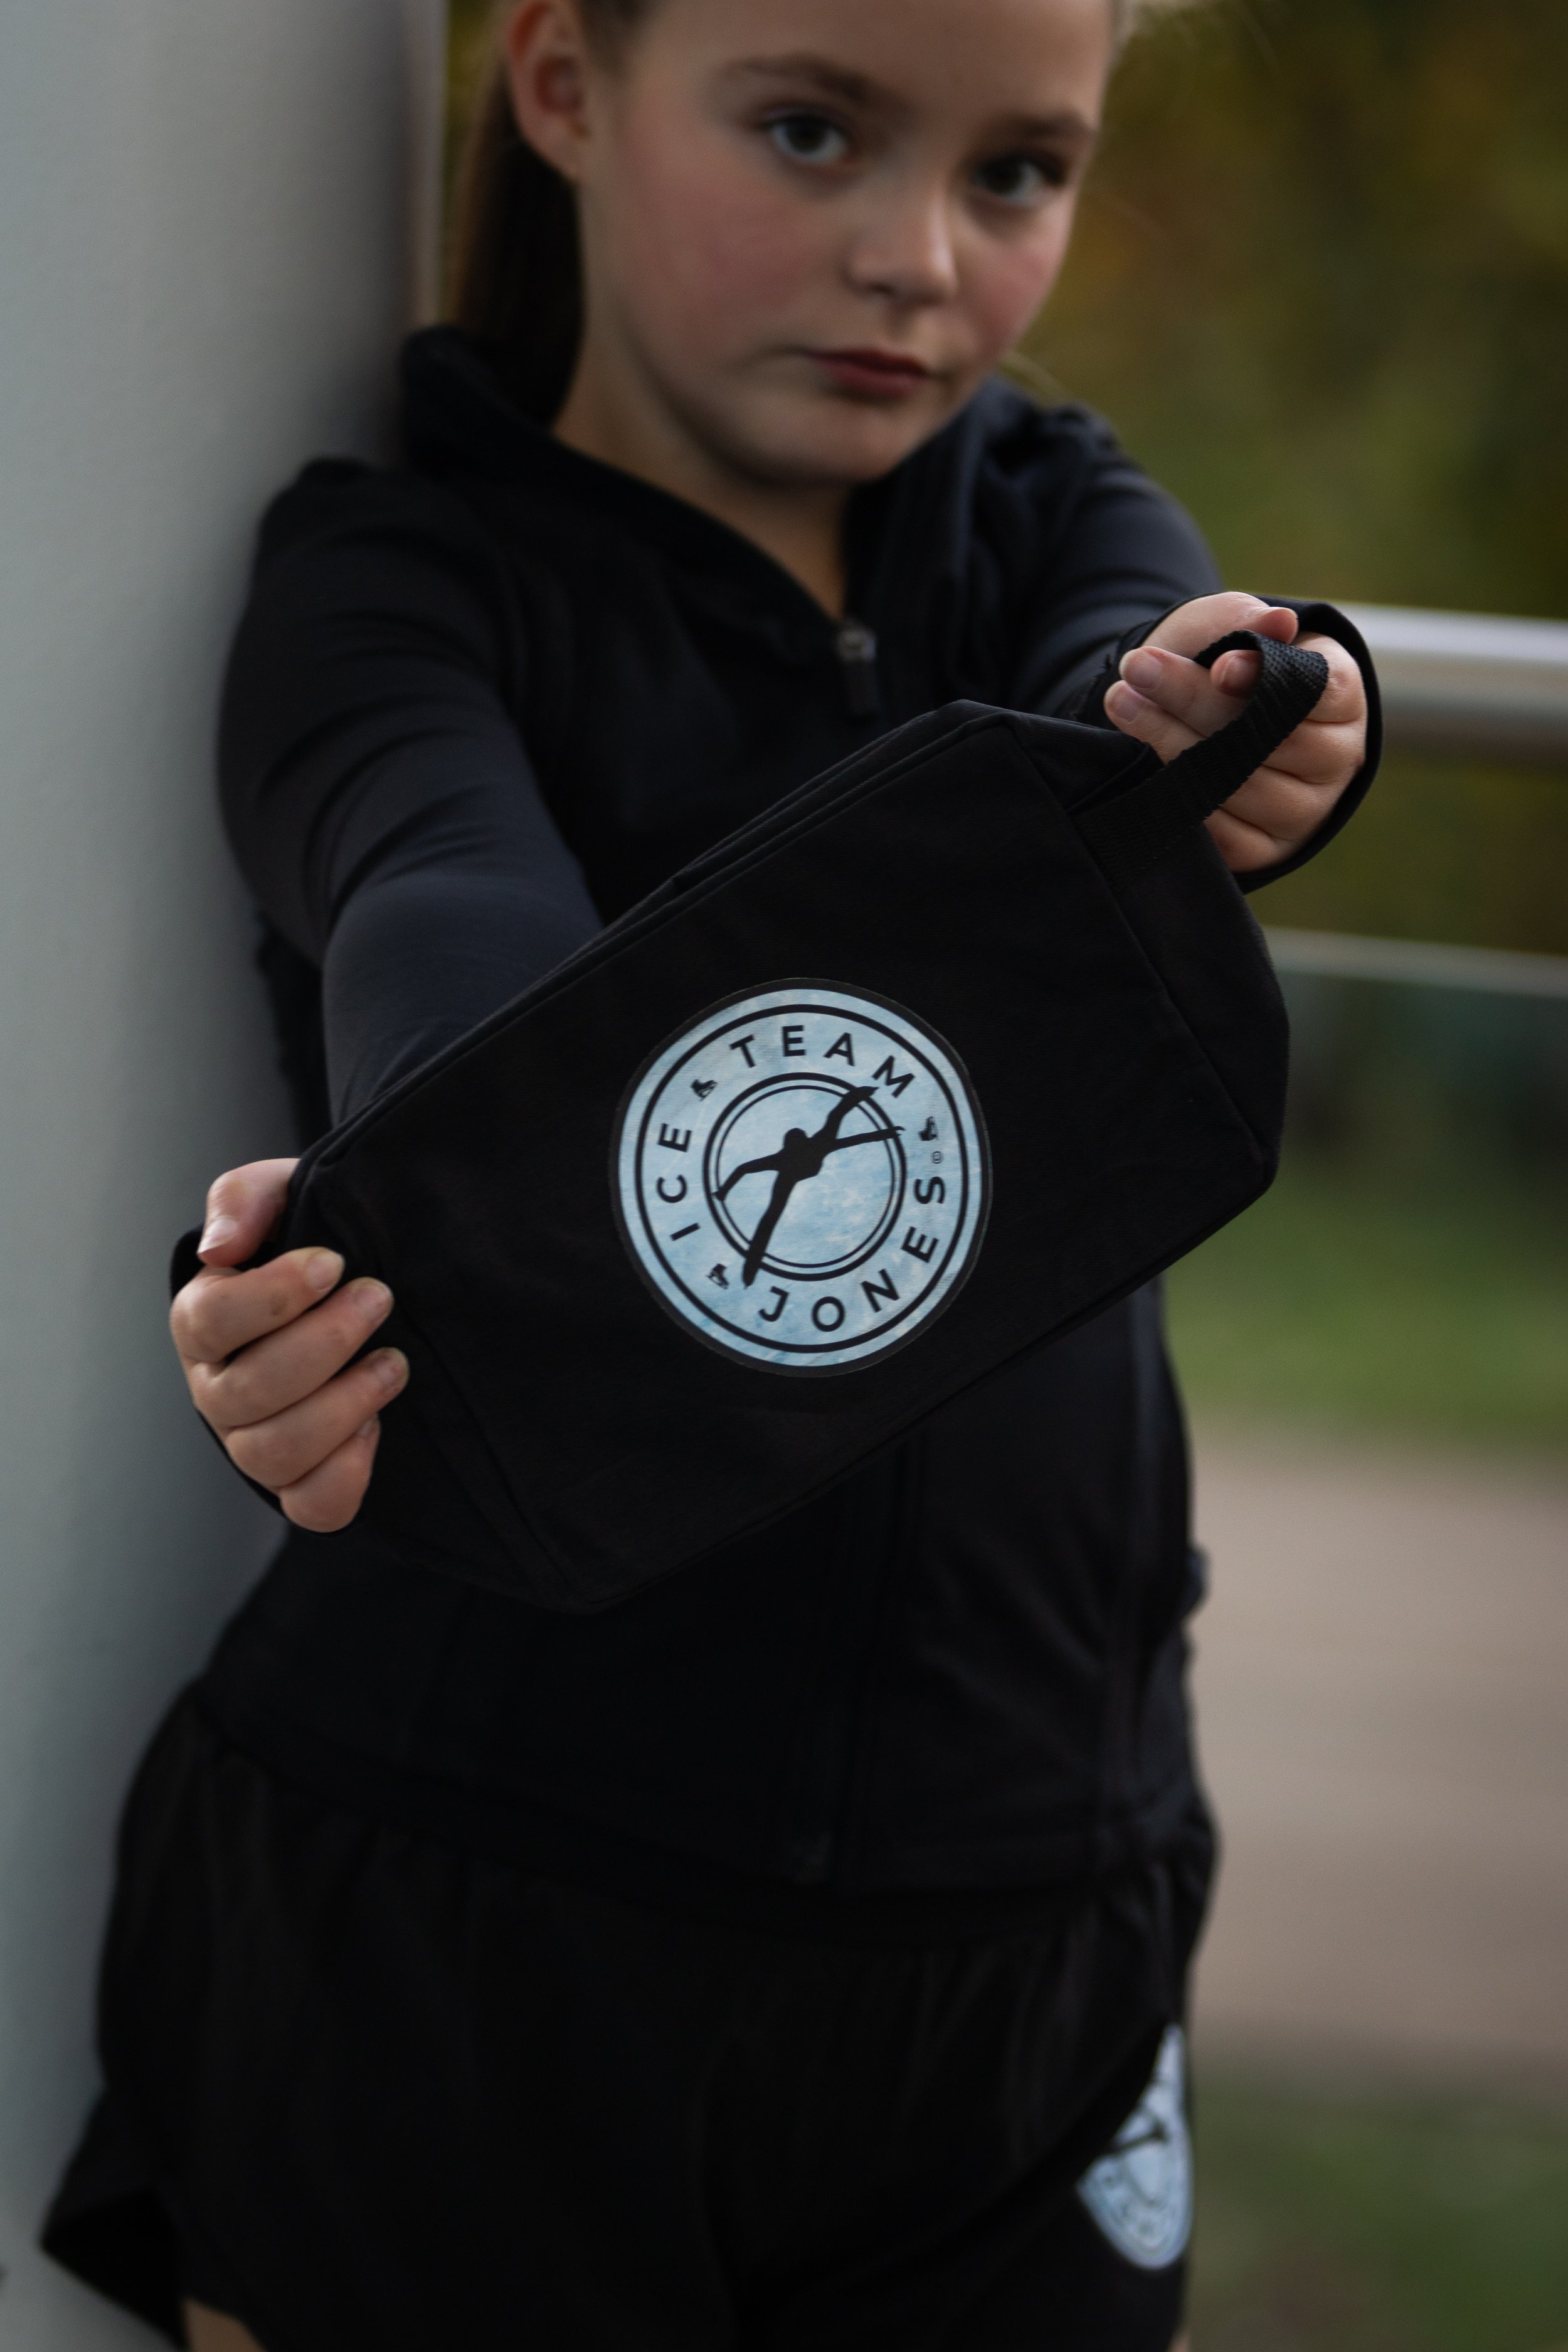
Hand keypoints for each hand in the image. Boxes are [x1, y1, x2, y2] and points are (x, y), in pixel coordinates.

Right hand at [169, 1159, 407, 1531]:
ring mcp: (254, 1443)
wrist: (360, 1286)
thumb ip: (243, 1201)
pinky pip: (312, 1506)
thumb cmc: (309, 1242)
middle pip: (248, 1391)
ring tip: (394, 1362)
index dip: (273, 1296)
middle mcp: (217, 1390)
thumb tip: (221, 1249)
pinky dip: (347, 1474)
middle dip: (326, 1343)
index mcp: (202, 1322)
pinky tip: (377, 1426)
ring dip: (344, 1405)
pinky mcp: (301, 1481)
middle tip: (379, 1298)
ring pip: (275, 1453)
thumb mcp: (282, 1197)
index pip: (209, 1322)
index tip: (333, 1263)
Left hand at [1103, 591, 1367, 873]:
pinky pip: (1223, 836)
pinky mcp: (1264, 849)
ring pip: (1240, 785)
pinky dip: (1180, 798)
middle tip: (1135, 668)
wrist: (1196, 720)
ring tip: (1121, 702)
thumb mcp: (1229, 629)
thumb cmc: (1222, 666)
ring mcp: (1304, 810)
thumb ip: (1247, 623)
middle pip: (1270, 737)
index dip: (1266, 678)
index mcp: (1340, 695)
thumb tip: (1277, 623)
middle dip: (1196, 702)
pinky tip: (1141, 765)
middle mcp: (1335, 758)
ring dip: (1171, 744)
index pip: (1318, 689)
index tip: (1216, 667)